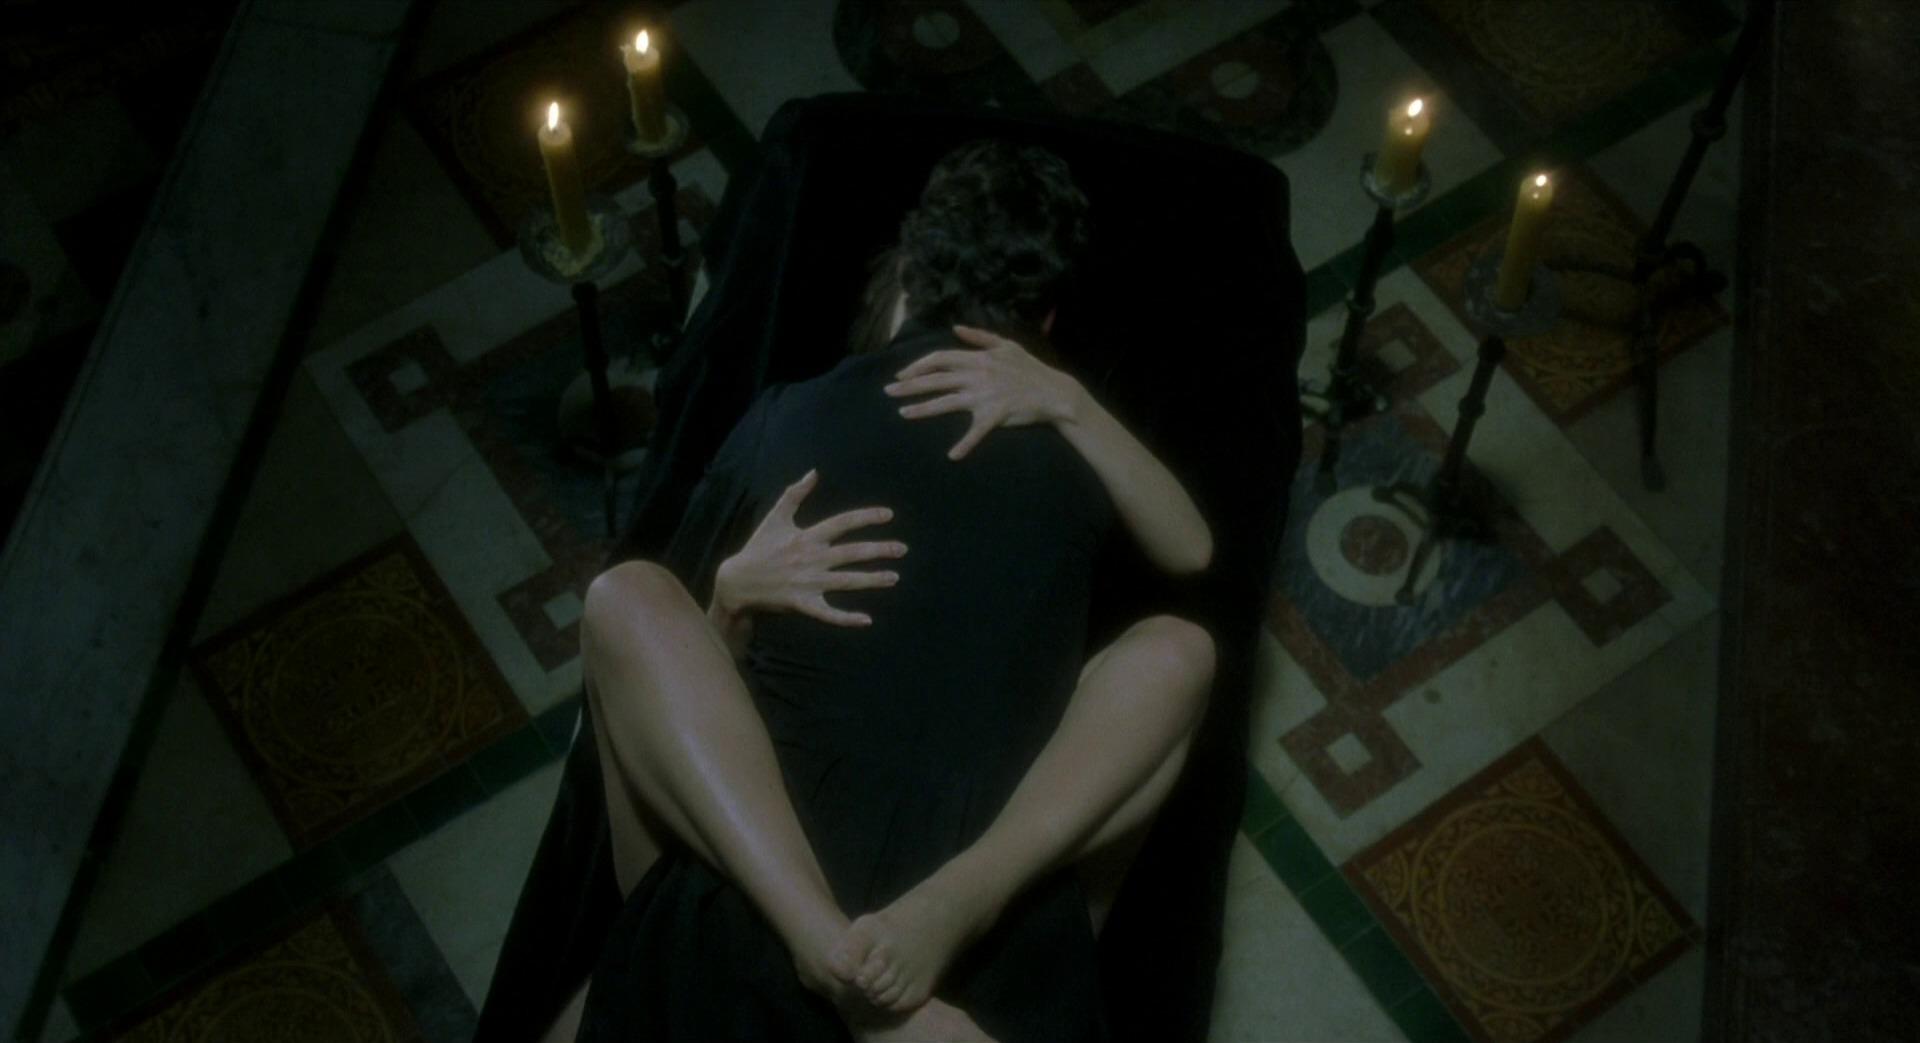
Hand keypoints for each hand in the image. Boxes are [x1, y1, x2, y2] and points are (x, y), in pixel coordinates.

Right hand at [714, 469, 905, 626]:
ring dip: (872, 580)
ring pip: (846, 581)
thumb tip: (814, 472)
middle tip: (902, 549)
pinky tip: (866, 620)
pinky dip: (846, 619)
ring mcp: (808, 583)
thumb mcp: (775, 517)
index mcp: (806, 537)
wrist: (737, 582)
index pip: (842, 523)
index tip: (889, 515)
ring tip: (895, 578)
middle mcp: (811, 559)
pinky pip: (828, 614)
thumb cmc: (758, 548)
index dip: (866, 517)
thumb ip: (794, 494)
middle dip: (879, 550)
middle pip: (851, 553)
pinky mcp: (803, 604)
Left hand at [883, 325, 1085, 459]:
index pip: (940, 359)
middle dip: (909, 385)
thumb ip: (981, 336)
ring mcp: (985, 396)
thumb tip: (956, 329)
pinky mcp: (996, 415)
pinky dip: (965, 445)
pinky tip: (953, 455)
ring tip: (903, 414)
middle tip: (889, 392)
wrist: (1054, 391)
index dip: (918, 366)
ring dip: (923, 409)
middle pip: (936, 379)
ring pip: (947, 402)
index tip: (902, 374)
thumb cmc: (1030, 369)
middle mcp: (977, 375)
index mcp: (978, 359)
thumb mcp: (1007, 345)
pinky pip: (977, 432)